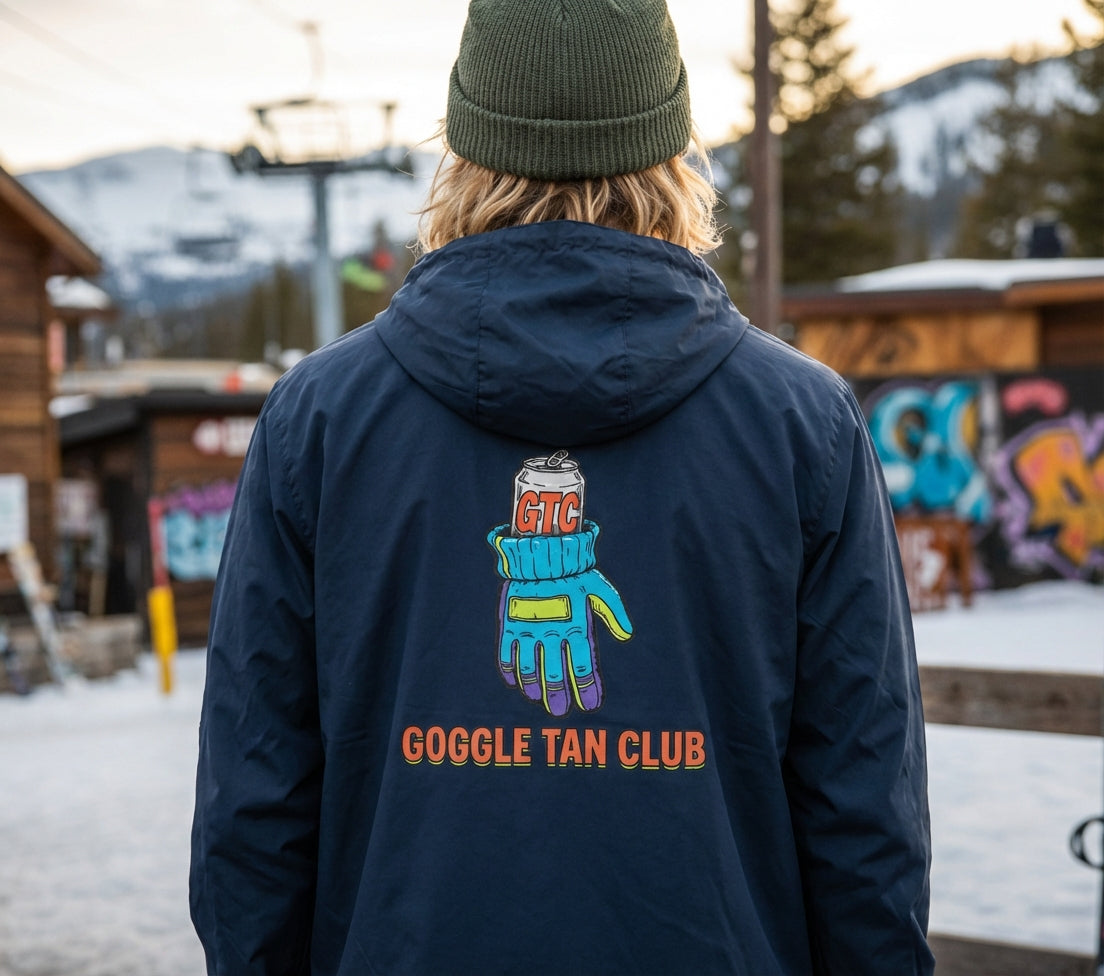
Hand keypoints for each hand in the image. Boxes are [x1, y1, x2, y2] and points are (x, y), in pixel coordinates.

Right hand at [488, 522, 632, 716]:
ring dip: (534, 688)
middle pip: (555, 676)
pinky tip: (515, 682)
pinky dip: (510, 671)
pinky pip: (506, 655)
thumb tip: (627, 635)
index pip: (583, 669)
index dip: (587, 690)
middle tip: (560, 712)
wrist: (542, 553)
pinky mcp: (510, 624)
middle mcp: (552, 633)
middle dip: (558, 697)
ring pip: (529, 670)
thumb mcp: (600, 589)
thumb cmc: (575, 572)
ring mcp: (529, 630)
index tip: (589, 705)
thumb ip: (613, 613)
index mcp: (576, 628)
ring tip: (538, 699)